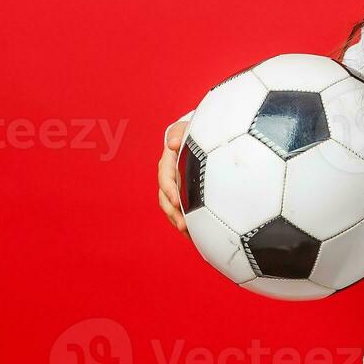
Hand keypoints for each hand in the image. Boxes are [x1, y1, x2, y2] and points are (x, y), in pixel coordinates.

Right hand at [157, 114, 192, 238]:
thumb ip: (178, 133)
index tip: (178, 202)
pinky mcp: (184, 195)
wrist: (198, 138)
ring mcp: (175, 188)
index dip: (169, 191)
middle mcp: (169, 178)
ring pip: (172, 208)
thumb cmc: (193, 132)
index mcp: (167, 163)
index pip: (165, 178)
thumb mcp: (185, 129)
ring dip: (178, 221)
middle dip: (173, 214)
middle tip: (183, 226)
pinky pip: (182, 211)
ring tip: (189, 235)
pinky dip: (187, 222)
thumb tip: (173, 144)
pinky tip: (196, 234)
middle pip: (165, 199)